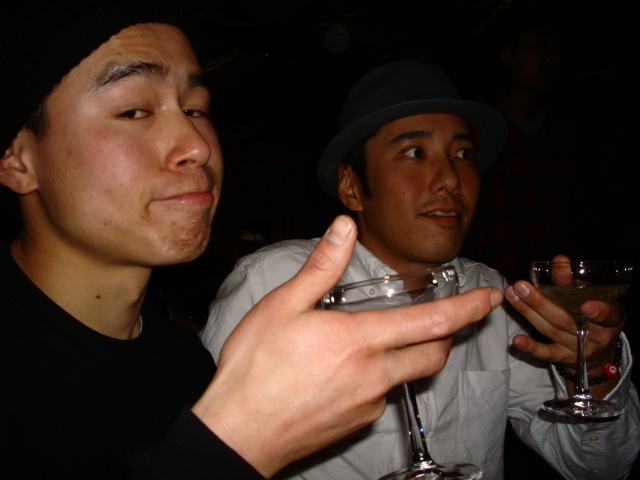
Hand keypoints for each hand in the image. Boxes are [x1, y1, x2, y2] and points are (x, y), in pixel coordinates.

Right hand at [192, 215, 502, 477]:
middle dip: (446, 335)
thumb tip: (344, 228)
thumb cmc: (255, 367)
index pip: (431, 322)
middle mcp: (374, 375)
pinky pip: (381, 397)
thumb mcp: (282, 306)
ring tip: (374, 342)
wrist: (237, 433)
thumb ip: (322, 266)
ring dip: (408, 356)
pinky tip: (343, 373)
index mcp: (360, 340)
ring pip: (407, 376)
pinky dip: (378, 378)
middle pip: (433, 354)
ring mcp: (369, 404)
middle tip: (442, 319)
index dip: (468, 309)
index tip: (490, 298)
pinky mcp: (358, 424)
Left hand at [506, 255, 625, 394]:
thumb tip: (559, 260)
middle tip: (521, 286)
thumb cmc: (593, 316)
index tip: (586, 304)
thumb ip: (573, 282)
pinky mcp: (563, 358)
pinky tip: (516, 340)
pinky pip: (547, 354)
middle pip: (567, 320)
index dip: (600, 312)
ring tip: (512, 295)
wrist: (596, 352)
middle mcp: (597, 336)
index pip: (610, 316)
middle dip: (541, 303)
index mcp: (611, 319)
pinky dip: (531, 348)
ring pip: (551, 331)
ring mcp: (579, 348)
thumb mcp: (591, 298)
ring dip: (528, 313)